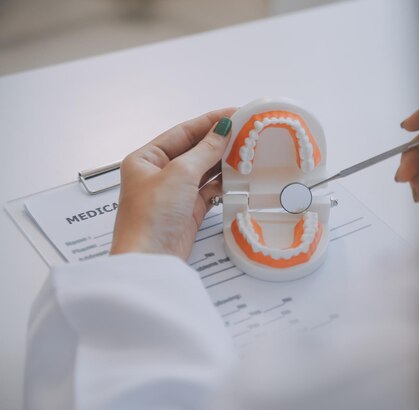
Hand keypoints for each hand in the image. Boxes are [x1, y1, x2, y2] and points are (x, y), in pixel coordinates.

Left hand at [110, 108, 234, 259]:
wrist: (150, 259)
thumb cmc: (150, 216)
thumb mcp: (179, 174)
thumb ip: (204, 150)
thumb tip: (222, 129)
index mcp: (146, 159)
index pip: (182, 132)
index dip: (209, 122)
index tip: (233, 114)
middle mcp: (158, 174)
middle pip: (194, 150)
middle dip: (219, 142)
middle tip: (246, 132)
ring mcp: (174, 193)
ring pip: (204, 170)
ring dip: (223, 162)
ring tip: (247, 151)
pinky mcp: (188, 211)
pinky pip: (210, 190)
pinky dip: (224, 183)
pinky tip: (238, 176)